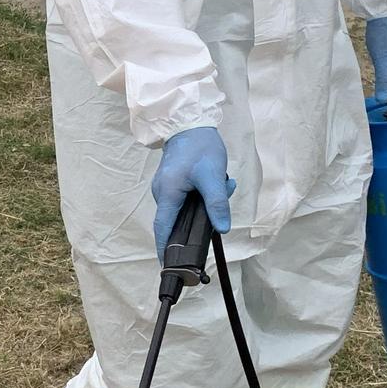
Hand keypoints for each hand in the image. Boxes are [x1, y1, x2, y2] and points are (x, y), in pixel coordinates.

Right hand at [152, 126, 233, 255]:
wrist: (190, 121)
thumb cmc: (199, 147)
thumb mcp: (212, 176)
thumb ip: (217, 204)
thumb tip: (222, 228)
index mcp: (167, 194)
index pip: (163, 229)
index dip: (165, 249)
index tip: (169, 266)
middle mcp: (162, 193)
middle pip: (176, 221)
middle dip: (201, 220)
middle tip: (221, 208)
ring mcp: (166, 187)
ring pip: (185, 208)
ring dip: (207, 204)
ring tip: (224, 187)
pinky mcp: (173, 182)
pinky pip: (186, 198)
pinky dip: (203, 195)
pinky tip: (218, 183)